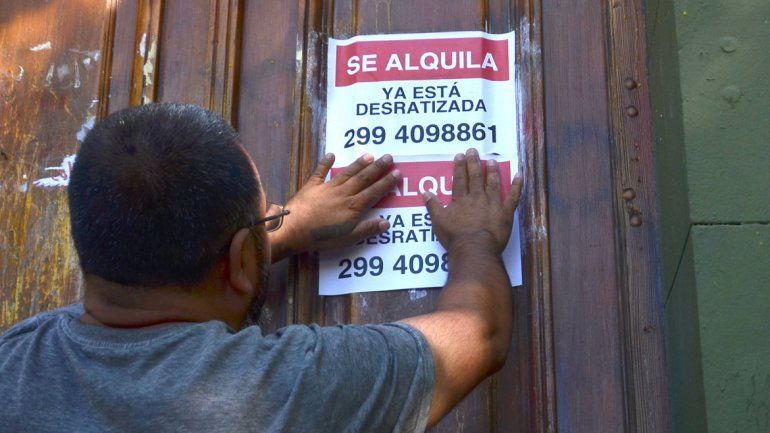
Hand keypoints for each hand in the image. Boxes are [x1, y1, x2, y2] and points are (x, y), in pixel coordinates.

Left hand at [269, 153, 400, 260]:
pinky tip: (331, 155)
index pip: (374, 192)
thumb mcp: (347, 238)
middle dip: (378, 168)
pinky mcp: (312, 186)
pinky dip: (325, 163)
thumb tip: (386, 223)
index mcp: (353, 207)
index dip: (387, 183)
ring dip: (359, 163)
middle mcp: (343, 193)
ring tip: (370, 155)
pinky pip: (320, 172)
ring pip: (347, 173)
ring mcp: (327, 188)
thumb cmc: (320, 237)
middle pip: (364, 178)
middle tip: (389, 157)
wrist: (293, 229)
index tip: (397, 173)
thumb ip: (366, 229)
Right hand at [423, 148, 521, 253]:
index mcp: (461, 199)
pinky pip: (513, 197)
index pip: (460, 179)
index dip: (460, 166)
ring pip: (493, 183)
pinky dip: (517, 186)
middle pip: (476, 176)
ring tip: (492, 160)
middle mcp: (477, 197)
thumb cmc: (455, 237)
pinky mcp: (505, 213)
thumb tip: (425, 192)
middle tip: (474, 150)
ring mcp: (492, 204)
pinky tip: (519, 175)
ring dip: (492, 171)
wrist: (474, 248)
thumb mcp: (439, 221)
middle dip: (474, 162)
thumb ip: (433, 205)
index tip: (460, 155)